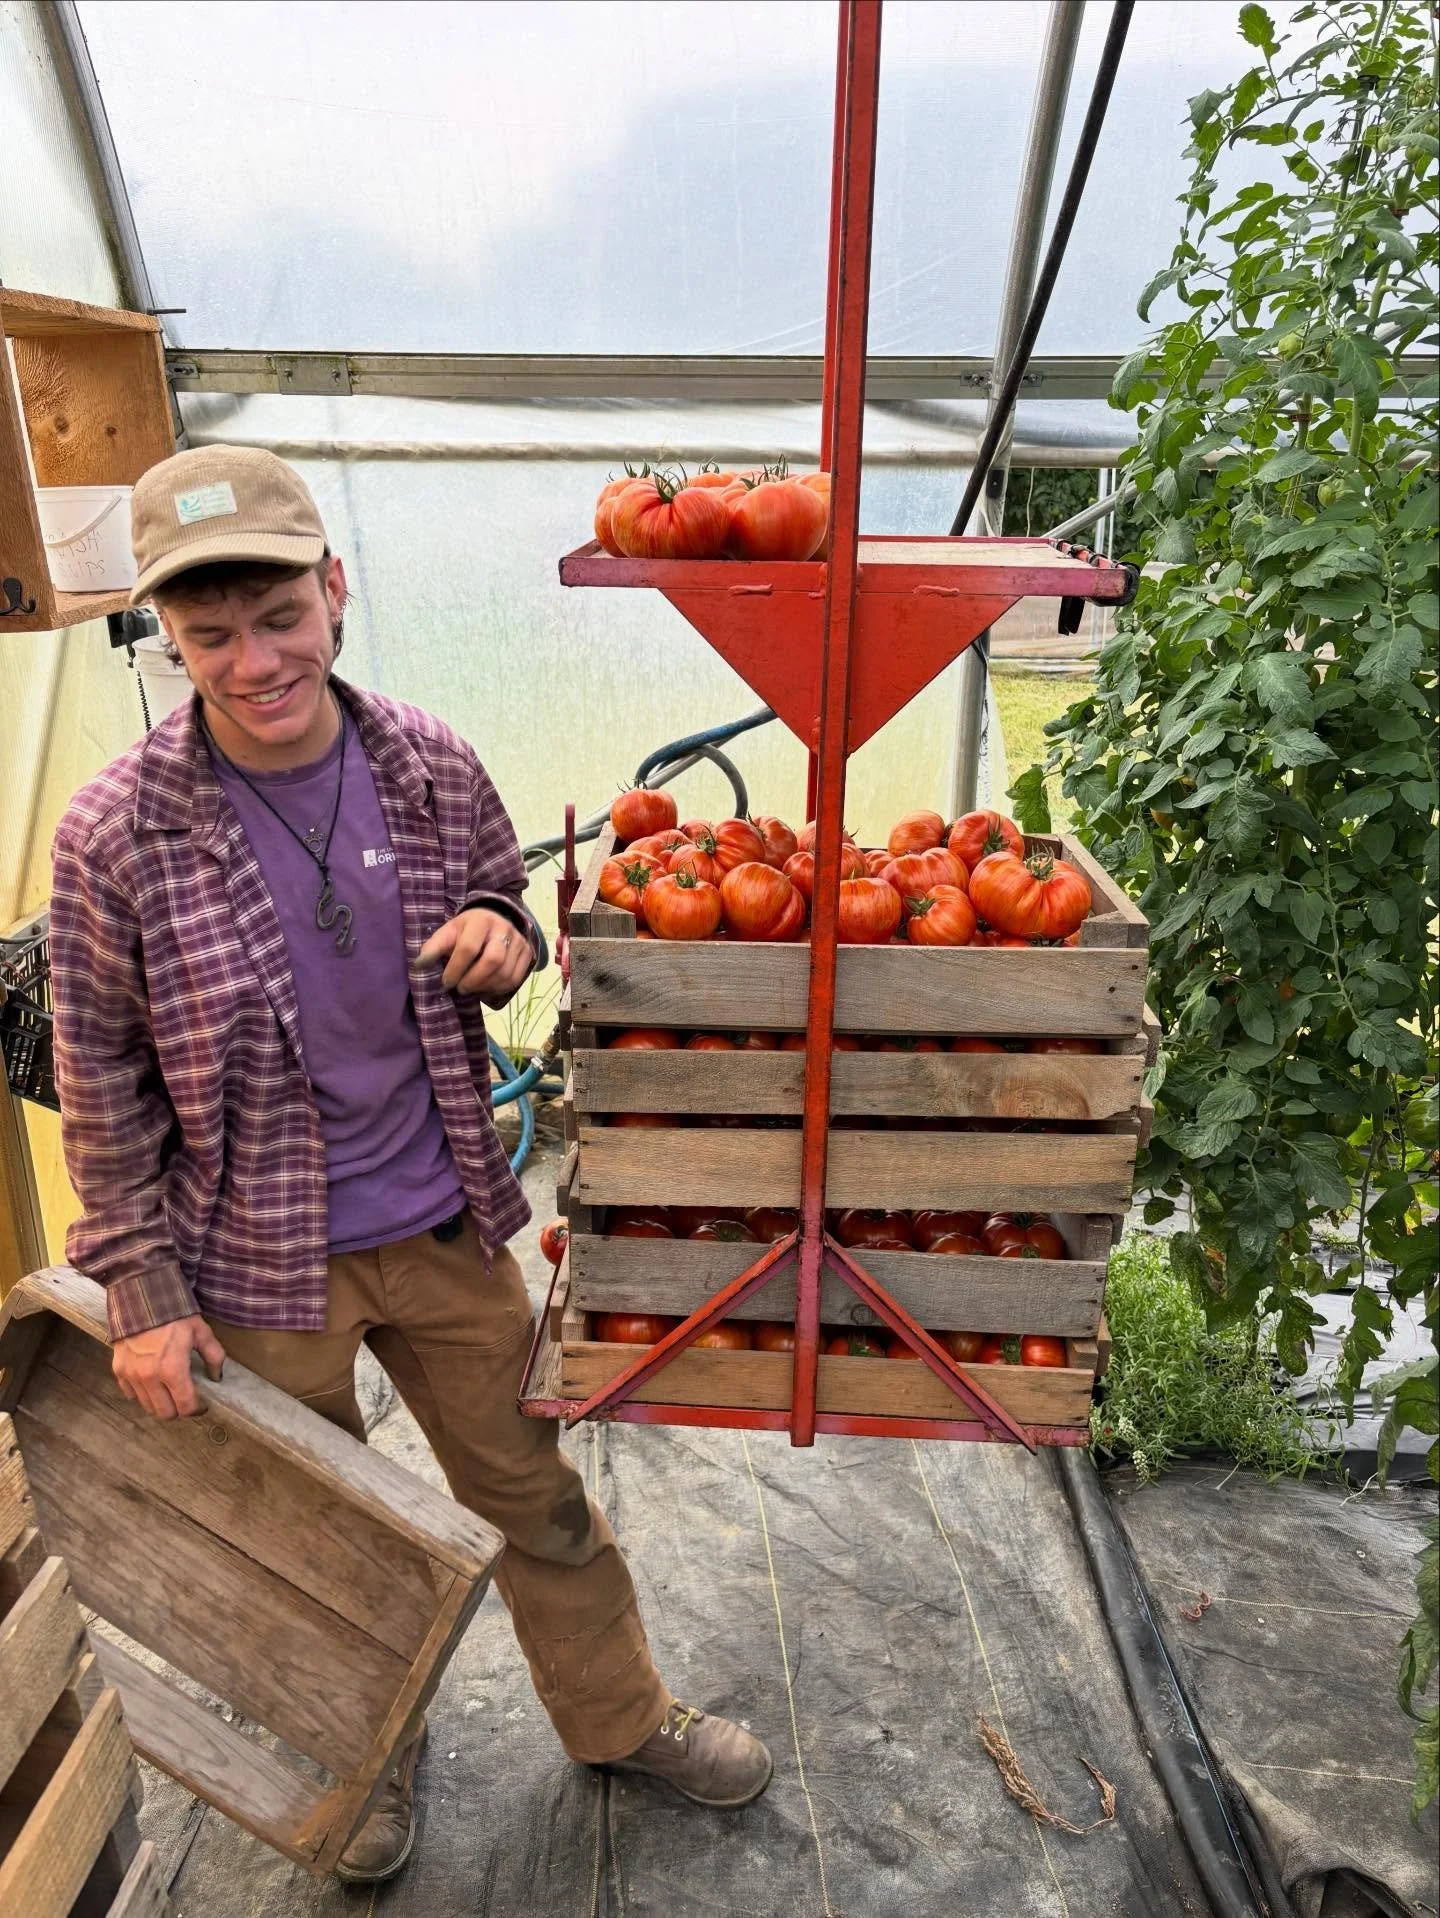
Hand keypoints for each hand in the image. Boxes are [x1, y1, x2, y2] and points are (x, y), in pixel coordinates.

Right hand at [113, 1315, 225, 1420]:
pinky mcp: (118, 1370)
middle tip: (185, 1399)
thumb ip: (213, 1356)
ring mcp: (131, 1376)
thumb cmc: (174, 1314)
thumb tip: (217, 1376)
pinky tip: (151, 1384)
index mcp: (173, 1370)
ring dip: (160, 1404)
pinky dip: (142, 1394)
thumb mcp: (201, 1331)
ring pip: (147, 1406)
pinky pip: (130, 1394)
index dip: (197, 1409)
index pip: (186, 1407)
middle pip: (165, 1413)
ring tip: (169, 1392)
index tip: (202, 1405)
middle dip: (178, 1410)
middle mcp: (150, 1378)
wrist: (140, 1297)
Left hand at [417, 908, 531, 996]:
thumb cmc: (466, 930)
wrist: (494, 920)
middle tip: (460, 988)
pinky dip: (498, 988)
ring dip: (485, 986)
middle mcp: (503, 928)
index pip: (469, 947)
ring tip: (471, 987)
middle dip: (473, 979)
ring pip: (505, 972)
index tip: (446, 981)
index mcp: (480, 920)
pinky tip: (486, 986)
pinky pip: (515, 978)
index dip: (456, 968)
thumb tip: (419, 965)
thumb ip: (434, 947)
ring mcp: (518, 940)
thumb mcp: (448, 932)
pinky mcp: (527, 953)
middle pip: (493, 960)